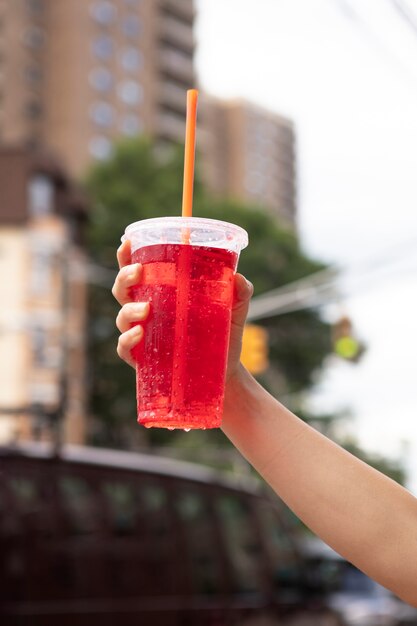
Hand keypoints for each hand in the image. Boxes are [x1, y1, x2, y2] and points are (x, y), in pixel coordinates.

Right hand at [112, 239, 252, 380]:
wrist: (225, 371)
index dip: (127, 255)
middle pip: (122, 289)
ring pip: (122, 317)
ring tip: (146, 310)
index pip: (137, 270)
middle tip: (139, 272)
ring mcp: (142, 334)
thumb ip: (239, 292)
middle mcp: (146, 311)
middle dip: (124, 277)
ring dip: (129, 310)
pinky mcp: (143, 359)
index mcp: (161, 293)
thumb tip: (238, 279)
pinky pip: (124, 348)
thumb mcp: (234, 309)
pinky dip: (127, 340)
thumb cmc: (223, 333)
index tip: (127, 241)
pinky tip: (138, 334)